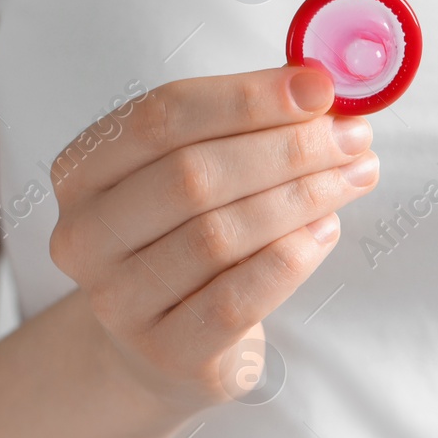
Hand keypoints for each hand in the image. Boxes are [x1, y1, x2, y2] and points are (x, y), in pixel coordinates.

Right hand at [48, 66, 377, 405]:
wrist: (160, 347)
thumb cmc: (187, 240)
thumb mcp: (197, 174)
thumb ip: (244, 127)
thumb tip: (318, 85)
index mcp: (82, 172)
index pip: (163, 116)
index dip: (246, 98)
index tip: (318, 87)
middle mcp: (85, 236)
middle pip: (192, 175)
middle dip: (286, 149)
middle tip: (353, 137)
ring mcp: (118, 301)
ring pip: (217, 235)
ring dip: (300, 198)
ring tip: (355, 176)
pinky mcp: (167, 352)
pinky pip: (238, 299)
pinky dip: (291, 257)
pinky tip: (326, 230)